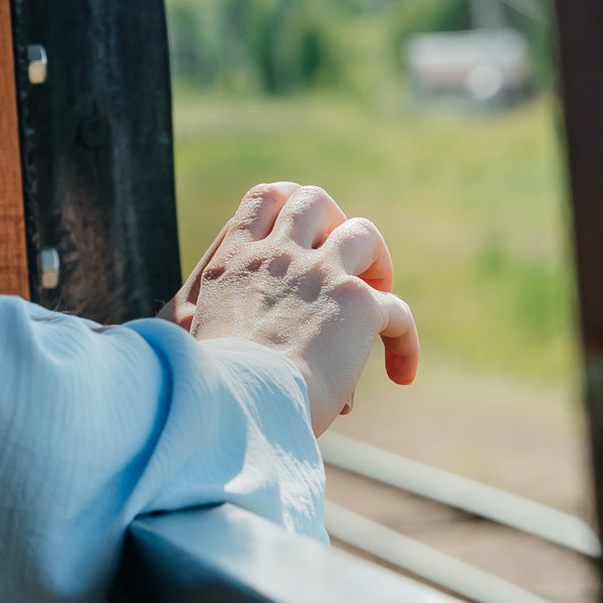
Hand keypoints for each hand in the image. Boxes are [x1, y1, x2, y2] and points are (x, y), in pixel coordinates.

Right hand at [164, 182, 418, 438]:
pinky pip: (397, 311)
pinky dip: (404, 340)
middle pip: (312, 199)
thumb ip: (215, 327)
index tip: (300, 239)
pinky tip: (401, 374)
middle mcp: (276, 256)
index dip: (289, 208)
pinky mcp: (357, 303)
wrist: (236, 404)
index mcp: (233, 262)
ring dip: (375, 260)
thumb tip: (255, 349)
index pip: (264, 199)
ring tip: (375, 297)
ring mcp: (319, 273)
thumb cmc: (211, 391)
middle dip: (334, 222)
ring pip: (363, 234)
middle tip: (340, 264)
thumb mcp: (197, 342)